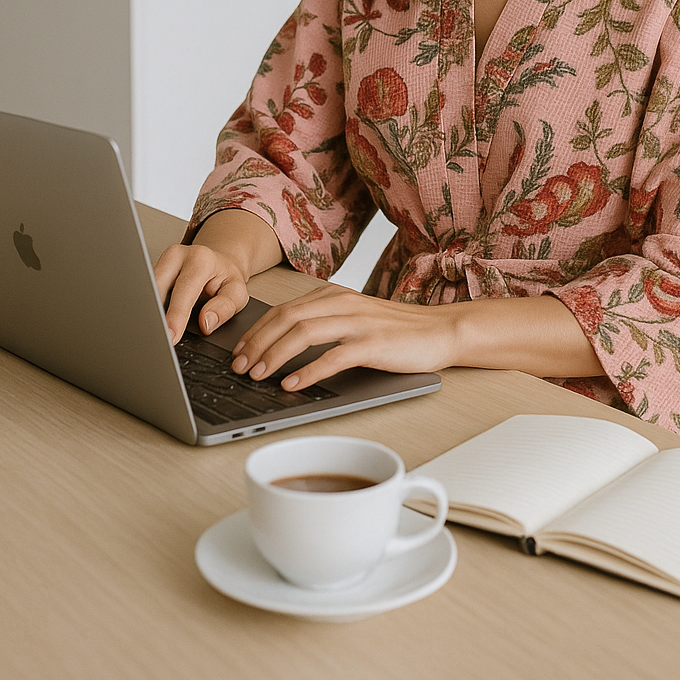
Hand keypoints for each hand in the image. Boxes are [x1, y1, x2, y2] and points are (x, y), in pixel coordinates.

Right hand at [155, 208, 283, 344]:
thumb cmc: (226, 279)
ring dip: (149, 312)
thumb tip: (206, 323)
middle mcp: (177, 256)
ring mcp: (162, 261)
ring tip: (152, 334)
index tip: (170, 337)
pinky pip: (146, 290)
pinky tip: (152, 322)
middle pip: (157, 287)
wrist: (219, 263)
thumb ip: (225, 308)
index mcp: (200, 260)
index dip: (175, 316)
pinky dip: (147, 308)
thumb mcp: (238, 293)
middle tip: (157, 340)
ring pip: (147, 289)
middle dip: (155, 315)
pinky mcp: (153, 269)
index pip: (183, 291)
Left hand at [230, 284, 458, 389]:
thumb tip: (283, 345)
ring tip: (257, 375)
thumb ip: (324, 323)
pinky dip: (307, 371)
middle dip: (256, 343)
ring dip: (274, 355)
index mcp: (334, 295)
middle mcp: (342, 303)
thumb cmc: (397, 331)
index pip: (283, 309)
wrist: (441, 331)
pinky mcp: (373, 343)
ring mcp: (358, 322)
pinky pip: (333, 356)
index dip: (255, 331)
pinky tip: (292, 384)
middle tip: (239, 367)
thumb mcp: (355, 318)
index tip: (238, 351)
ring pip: (303, 333)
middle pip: (286, 318)